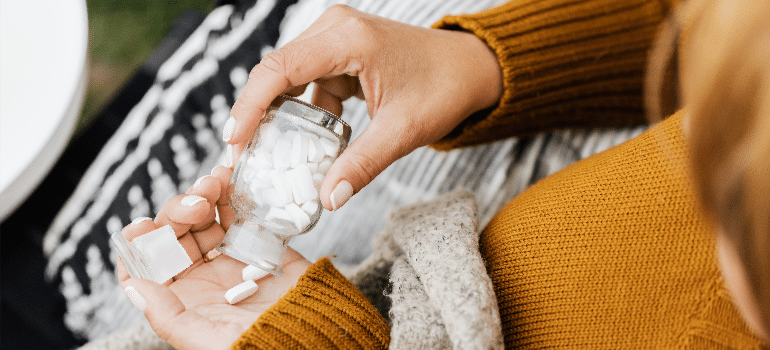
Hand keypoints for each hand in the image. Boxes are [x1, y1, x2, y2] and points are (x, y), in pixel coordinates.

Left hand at [117, 166, 311, 349]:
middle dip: (179, 210)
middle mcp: (203, 275)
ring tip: (214, 182)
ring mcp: (232, 256)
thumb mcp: (205, 339)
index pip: (148, 266)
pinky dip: (233, 193)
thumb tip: (134, 287)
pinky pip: (241, 212)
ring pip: (205, 217)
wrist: (315, 335)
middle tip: (197, 202)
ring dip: (203, 194)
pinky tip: (229, 179)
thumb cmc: (261, 346)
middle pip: (175, 233)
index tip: (142, 226)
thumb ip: (167, 314)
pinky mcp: (261, 242)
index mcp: (184, 299)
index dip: (139, 244)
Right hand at [225, 5, 502, 210]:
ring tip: (265, 155)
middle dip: (257, 114)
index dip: (250, 106)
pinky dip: (303, 111)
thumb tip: (327, 199)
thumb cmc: (444, 89)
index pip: (280, 69)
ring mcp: (336, 36)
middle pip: (276, 71)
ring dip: (279, 114)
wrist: (471, 68)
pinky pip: (308, 81)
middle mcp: (335, 28)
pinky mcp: (341, 50)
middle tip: (241, 156)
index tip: (234, 141)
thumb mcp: (402, 131)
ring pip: (289, 77)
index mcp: (348, 39)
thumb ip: (362, 165)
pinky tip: (302, 142)